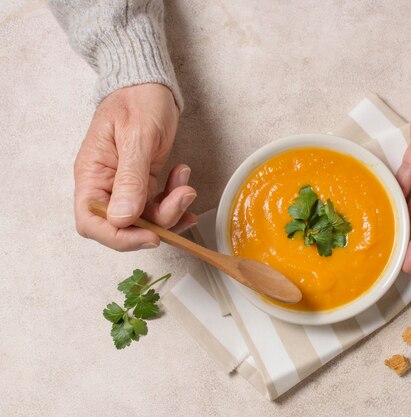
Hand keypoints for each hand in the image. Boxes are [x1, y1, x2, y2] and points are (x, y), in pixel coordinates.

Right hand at [74, 83, 197, 250]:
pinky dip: (175, 200)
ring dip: (171, 209)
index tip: (150, 236)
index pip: (92, 223)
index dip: (118, 238)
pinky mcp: (145, 181)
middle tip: (180, 202)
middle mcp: (106, 185)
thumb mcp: (137, 138)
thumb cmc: (137, 100)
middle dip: (156, 222)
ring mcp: (126, 185)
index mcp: (92, 175)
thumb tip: (122, 218)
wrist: (150, 83)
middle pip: (124, 225)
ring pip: (147, 217)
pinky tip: (185, 183)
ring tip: (186, 185)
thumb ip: (130, 179)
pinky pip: (159, 204)